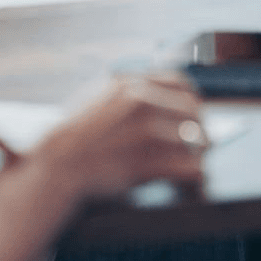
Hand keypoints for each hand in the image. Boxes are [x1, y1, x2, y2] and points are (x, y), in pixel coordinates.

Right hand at [32, 75, 207, 201]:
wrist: (59, 162)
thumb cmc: (75, 133)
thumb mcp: (97, 94)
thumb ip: (125, 89)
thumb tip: (154, 92)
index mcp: (131, 83)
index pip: (181, 82)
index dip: (192, 99)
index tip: (194, 113)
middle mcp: (142, 102)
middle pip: (193, 110)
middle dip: (200, 127)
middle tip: (201, 142)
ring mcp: (145, 131)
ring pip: (195, 138)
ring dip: (199, 152)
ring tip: (197, 162)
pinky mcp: (147, 161)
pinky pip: (188, 167)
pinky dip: (195, 174)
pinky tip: (192, 178)